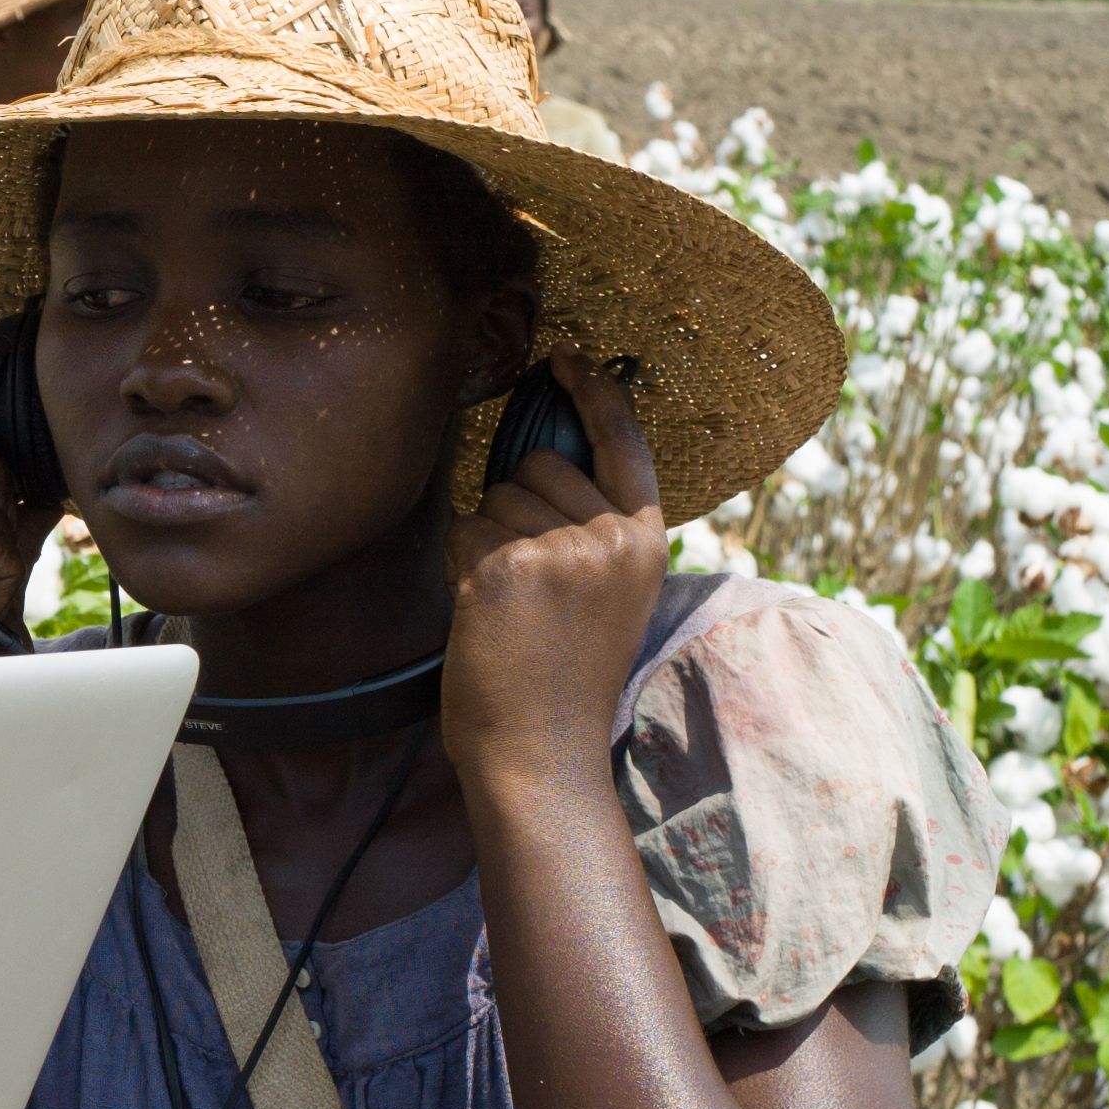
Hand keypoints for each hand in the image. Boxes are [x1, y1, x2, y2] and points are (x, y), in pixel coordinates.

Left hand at [439, 351, 668, 801]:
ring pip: (494, 499)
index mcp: (647, 541)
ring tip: (511, 608)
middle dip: (517, 507)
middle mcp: (613, 538)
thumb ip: (594, 531)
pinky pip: (464, 531)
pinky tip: (485, 615)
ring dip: (487, 543)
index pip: (625, 444)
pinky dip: (462, 567)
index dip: (595, 393)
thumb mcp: (610, 595)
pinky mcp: (507, 568)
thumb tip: (541, 462)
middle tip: (530, 586)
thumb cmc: (564, 679)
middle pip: (539, 466)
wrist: (543, 752)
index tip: (566, 356)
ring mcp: (561, 550)